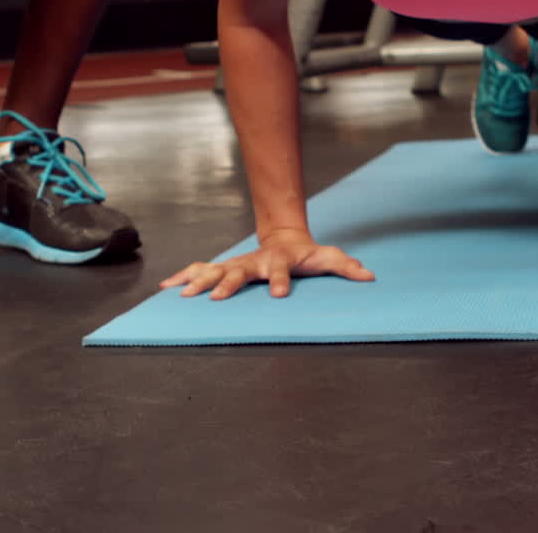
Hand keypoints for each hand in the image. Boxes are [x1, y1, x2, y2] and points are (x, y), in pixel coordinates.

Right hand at [161, 230, 375, 300]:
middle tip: (216, 298)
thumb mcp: (329, 257)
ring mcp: (236, 264)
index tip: (279, 295)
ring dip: (198, 282)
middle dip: (226, 284)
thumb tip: (370, 277)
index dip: (280, 281)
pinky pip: (200, 270)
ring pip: (213, 270)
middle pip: (238, 272)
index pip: (280, 271)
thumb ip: (347, 267)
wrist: (284, 239)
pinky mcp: (224, 267)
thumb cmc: (307, 254)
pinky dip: (183, 276)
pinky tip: (167, 287)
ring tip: (181, 295)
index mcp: (278, 261)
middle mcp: (253, 262)